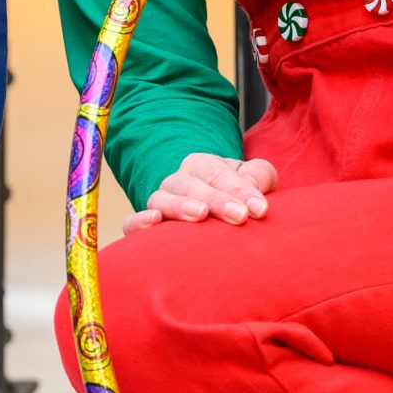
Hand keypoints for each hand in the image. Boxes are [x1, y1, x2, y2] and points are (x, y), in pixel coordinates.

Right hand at [123, 153, 277, 234]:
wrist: (211, 213)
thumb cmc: (235, 197)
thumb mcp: (252, 180)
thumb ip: (259, 176)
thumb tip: (253, 186)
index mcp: (202, 166)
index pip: (217, 172)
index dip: (240, 189)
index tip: (260, 209)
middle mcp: (177, 182)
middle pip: (192, 186)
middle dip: (217, 200)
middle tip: (240, 216)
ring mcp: (159, 203)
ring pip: (161, 200)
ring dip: (180, 207)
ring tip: (200, 215)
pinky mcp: (144, 226)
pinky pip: (132, 222)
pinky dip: (139, 222)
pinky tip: (153, 222)